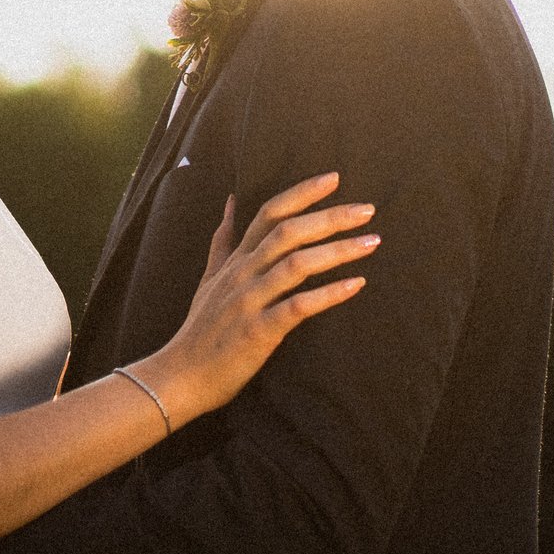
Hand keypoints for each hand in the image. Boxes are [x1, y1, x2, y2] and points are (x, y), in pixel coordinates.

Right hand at [146, 172, 377, 418]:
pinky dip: (328, 294)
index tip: (335, 179)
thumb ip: (223, 240)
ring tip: (371, 242)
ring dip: (337, 251)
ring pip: (296, 265)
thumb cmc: (201, 328)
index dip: (302, 194)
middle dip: (330, 218)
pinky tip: (355, 285)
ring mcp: (250, 301)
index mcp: (235, 260)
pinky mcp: (259, 331)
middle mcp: (243, 274)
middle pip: (288, 232)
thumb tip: (230, 202)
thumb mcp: (209, 277)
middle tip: (367, 210)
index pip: (269, 213)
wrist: (182, 374)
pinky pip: (297, 306)